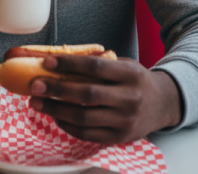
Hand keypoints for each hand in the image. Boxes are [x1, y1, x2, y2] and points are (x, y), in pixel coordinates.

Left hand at [28, 55, 181, 144]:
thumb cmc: (135, 79)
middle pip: (86, 94)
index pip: (94, 67)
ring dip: (56, 110)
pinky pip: (88, 134)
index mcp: (130, 74)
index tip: (47, 62)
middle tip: (35, 84)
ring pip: (84, 117)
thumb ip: (98, 63)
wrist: (163, 104)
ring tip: (37, 102)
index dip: (69, 64)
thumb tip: (59, 60)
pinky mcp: (120, 137)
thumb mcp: (123, 64)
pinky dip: (68, 125)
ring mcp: (125, 121)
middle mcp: (129, 98)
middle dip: (57, 89)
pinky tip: (55, 116)